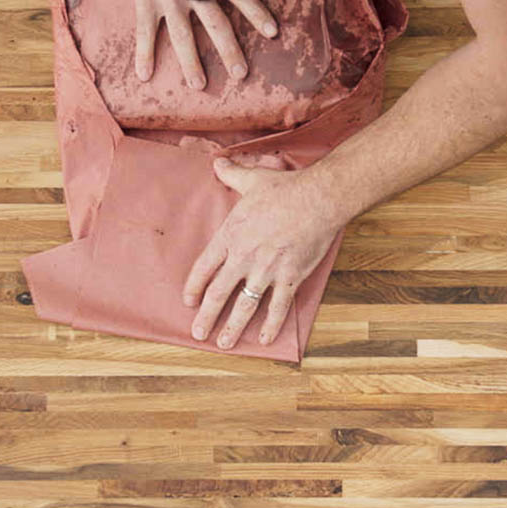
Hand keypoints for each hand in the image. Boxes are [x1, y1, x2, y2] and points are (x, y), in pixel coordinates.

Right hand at [105, 0, 278, 88]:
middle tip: (240, 73)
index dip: (256, 12)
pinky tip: (145, 75)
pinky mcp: (144, 0)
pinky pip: (145, 31)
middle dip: (228, 49)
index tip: (272, 32)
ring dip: (190, 62)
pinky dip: (144, 54)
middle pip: (215, 23)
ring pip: (182, 34)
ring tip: (199, 85)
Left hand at [184, 156, 343, 349]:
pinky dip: (270, 325)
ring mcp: (267, 271)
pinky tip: (263, 339)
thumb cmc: (285, 189)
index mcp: (230, 236)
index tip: (188, 300)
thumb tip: (218, 163)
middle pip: (218, 294)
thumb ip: (231, 174)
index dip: (194, 287)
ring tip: (223, 344)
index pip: (204, 268)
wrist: (318, 199)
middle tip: (197, 333)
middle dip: (206, 316)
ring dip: (232, 327)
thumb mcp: (252, 179)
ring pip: (244, 306)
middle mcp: (244, 258)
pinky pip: (277, 307)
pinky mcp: (290, 278)